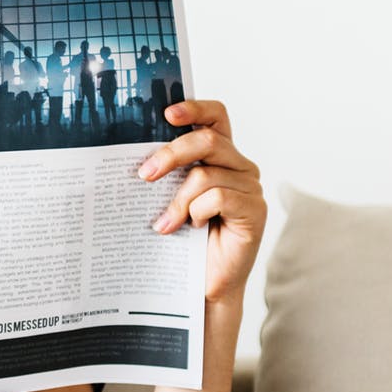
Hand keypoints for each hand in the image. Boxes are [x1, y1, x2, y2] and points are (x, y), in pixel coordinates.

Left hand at [137, 99, 266, 305]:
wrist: (203, 284)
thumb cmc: (185, 240)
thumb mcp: (171, 198)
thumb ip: (167, 173)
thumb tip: (137, 157)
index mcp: (220, 155)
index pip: (215, 117)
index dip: (195, 108)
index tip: (167, 114)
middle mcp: (239, 166)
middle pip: (207, 140)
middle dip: (170, 154)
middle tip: (144, 175)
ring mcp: (250, 187)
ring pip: (206, 174)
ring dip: (178, 201)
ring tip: (164, 224)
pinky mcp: (255, 210)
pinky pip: (218, 197)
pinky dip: (197, 212)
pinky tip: (191, 228)